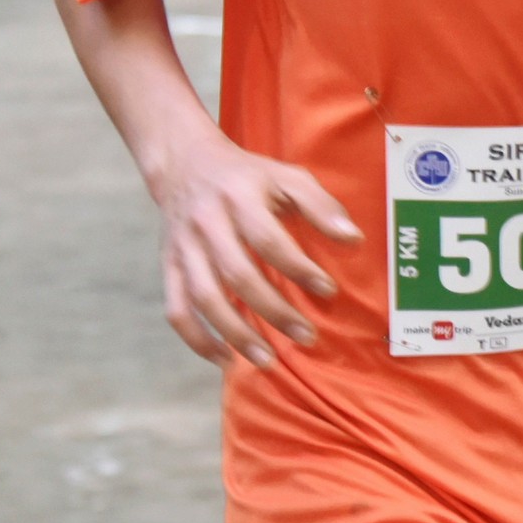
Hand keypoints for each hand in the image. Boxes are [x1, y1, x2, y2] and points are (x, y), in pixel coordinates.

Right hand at [142, 134, 360, 369]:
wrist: (184, 163)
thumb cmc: (248, 176)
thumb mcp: (286, 176)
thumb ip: (321, 205)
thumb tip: (353, 239)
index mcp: (239, 196)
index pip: (269, 240)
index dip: (299, 268)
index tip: (328, 290)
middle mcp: (207, 222)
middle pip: (238, 275)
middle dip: (274, 311)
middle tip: (306, 336)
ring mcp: (183, 247)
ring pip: (204, 298)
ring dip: (236, 334)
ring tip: (268, 359)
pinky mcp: (168, 265)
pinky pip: (177, 309)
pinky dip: (197, 339)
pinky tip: (226, 359)